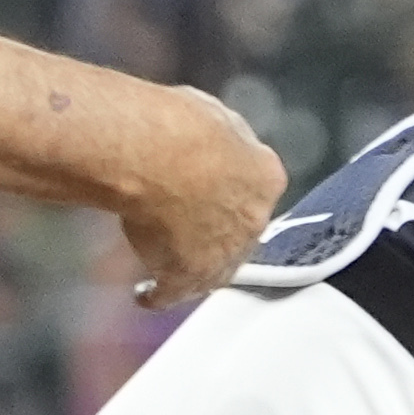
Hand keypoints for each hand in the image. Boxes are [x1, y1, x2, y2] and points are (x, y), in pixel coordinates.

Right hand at [116, 85, 282, 307]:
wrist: (157, 155)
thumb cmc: (178, 126)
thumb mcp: (214, 118)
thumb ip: (223, 139)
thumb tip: (215, 140)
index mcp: (266, 178)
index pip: (254, 194)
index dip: (232, 197)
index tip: (215, 198)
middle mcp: (255, 218)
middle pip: (240, 234)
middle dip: (220, 234)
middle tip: (192, 235)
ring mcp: (224, 251)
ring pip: (217, 268)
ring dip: (197, 269)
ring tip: (172, 272)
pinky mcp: (189, 274)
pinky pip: (176, 291)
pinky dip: (160, 295)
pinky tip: (147, 296)